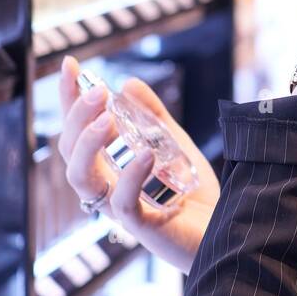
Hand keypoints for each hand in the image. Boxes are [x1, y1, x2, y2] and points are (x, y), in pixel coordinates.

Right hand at [56, 55, 219, 272]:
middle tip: (98, 91)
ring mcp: (121, 209)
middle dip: (77, 117)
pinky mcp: (143, 227)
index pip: (77, 131)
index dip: (69, 100)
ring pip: (82, 179)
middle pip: (69, 153)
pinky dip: (131, 176)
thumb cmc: (195, 195)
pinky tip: (145, 154)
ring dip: (88, 145)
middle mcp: (108, 188)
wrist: (227, 231)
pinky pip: (124, 204)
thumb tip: (128, 83)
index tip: (70, 65)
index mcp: (109, 168)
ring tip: (107, 119)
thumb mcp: (174, 145)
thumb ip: (153, 117)